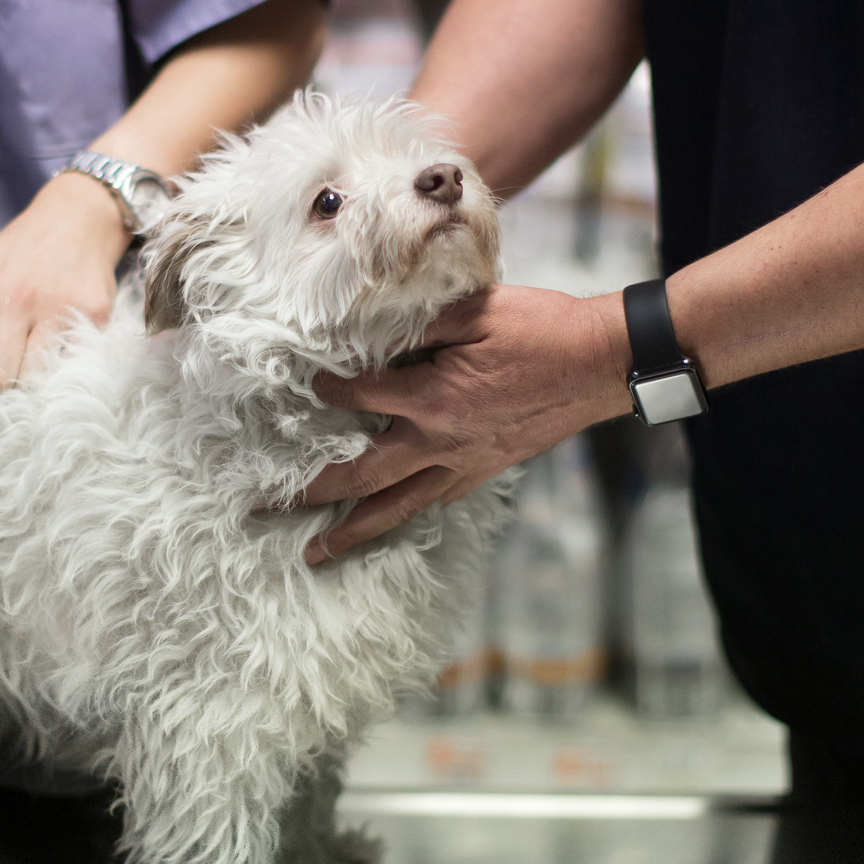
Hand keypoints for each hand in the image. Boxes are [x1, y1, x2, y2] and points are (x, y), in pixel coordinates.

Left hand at [0, 171, 132, 389]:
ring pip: (33, 379)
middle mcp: (16, 296)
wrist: (75, 220)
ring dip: (29, 377)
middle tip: (3, 368)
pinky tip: (56, 348)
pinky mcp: (94, 314)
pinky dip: (61, 365)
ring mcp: (57, 307)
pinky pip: (69, 365)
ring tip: (29, 359)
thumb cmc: (17, 256)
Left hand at [299, 284, 632, 563]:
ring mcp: (462, 464)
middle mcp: (440, 442)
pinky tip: (383, 523)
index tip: (303, 383)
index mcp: (433, 399)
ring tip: (311, 554)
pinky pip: (433, 501)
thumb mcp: (475, 310)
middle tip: (262, 507)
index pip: (357, 397)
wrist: (601, 363)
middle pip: (359, 477)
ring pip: (394, 508)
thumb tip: (368, 330)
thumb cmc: (542, 328)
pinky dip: (402, 515)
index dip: (326, 389)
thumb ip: (416, 323)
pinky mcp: (482, 471)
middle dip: (307, 493)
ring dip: (349, 533)